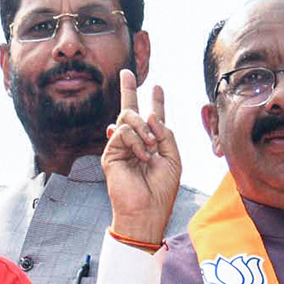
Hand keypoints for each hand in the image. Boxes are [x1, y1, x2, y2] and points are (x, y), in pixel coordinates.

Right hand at [103, 71, 180, 244]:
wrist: (146, 210)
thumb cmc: (162, 190)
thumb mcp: (173, 158)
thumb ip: (166, 134)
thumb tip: (149, 116)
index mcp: (153, 144)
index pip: (153, 120)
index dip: (156, 102)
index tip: (157, 86)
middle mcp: (136, 143)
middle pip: (130, 110)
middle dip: (128, 89)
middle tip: (127, 73)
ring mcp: (121, 147)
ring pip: (127, 117)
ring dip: (143, 129)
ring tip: (150, 148)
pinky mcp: (111, 153)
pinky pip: (122, 132)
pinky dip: (136, 141)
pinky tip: (142, 155)